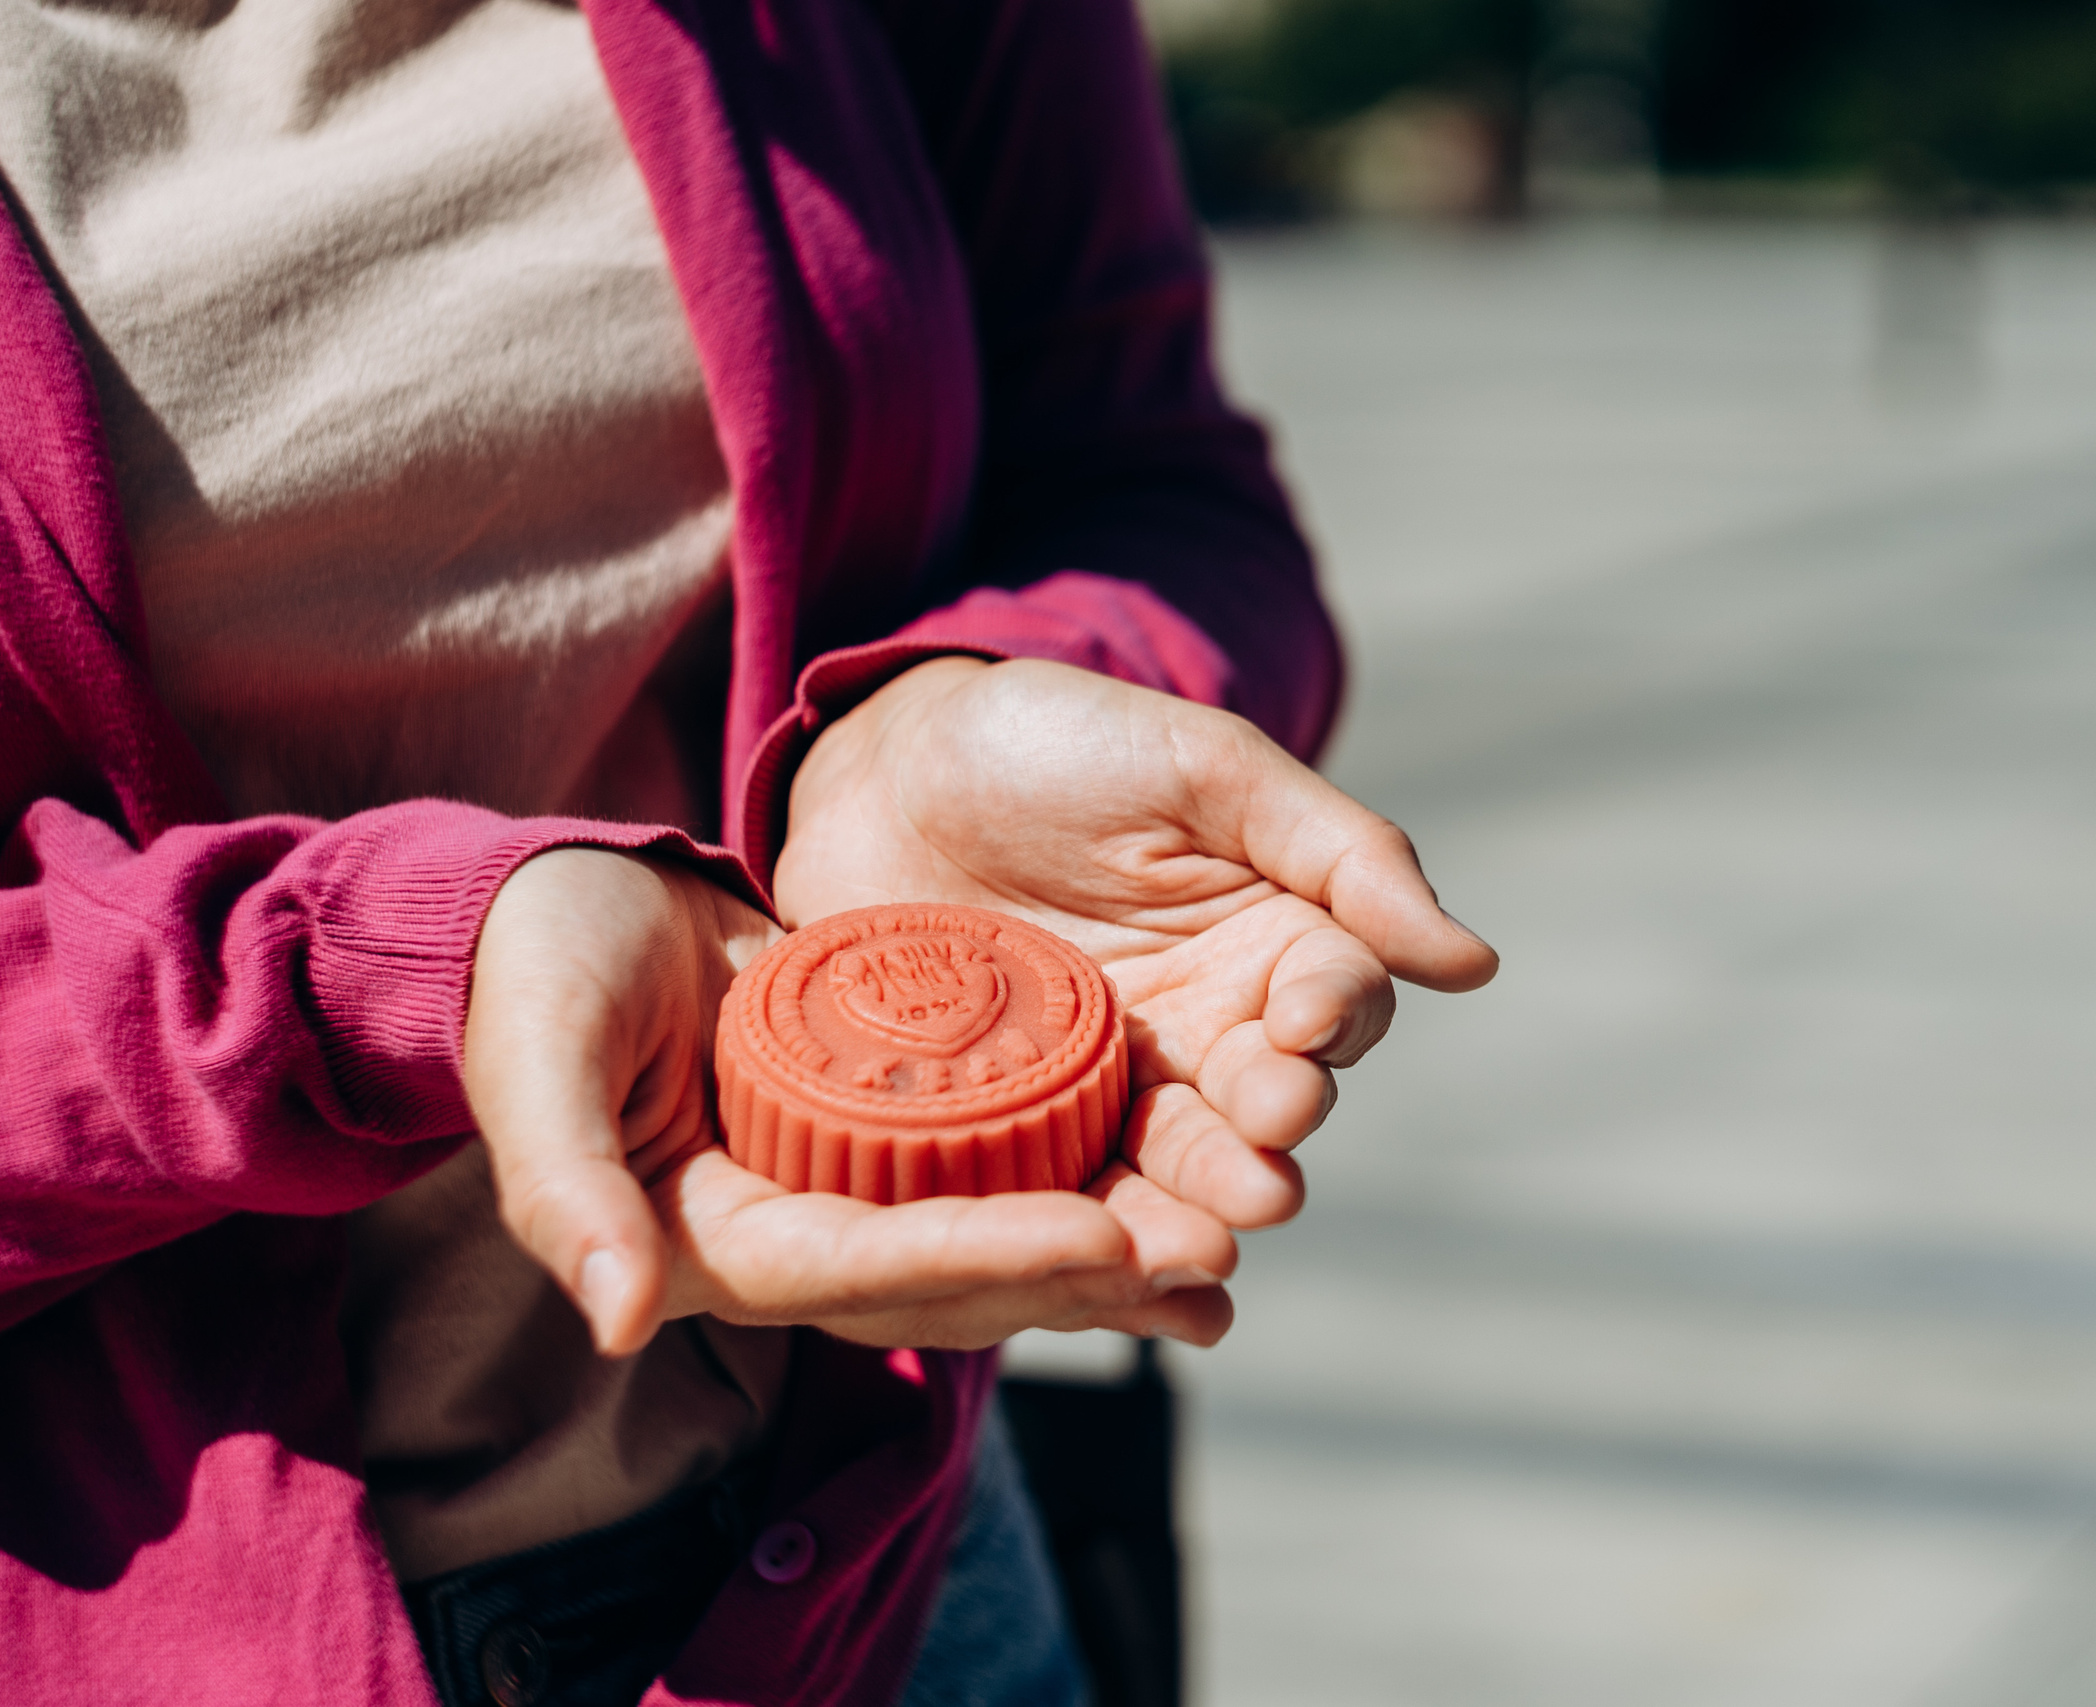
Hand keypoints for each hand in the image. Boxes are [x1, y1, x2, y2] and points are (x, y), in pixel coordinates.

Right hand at [463, 847, 1239, 1356]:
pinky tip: (1181, 1201)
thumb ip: (564, 1183)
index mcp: (711, 1241)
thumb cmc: (540, 973)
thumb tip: (618, 1319)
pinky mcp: (895, 1147)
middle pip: (954, 1284)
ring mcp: (851, 1200)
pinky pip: (1002, 1187)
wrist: (576, 918)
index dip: (981, 1255)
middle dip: (1078, 1279)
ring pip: (994, 1254)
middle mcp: (796, 1242)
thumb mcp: (540, 1059)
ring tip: (1220, 1267)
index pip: (862, 1266)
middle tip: (1205, 1262)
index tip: (1100, 1235)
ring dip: (1107, 1267)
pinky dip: (1087, 1200)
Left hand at [773, 657, 1497, 1239]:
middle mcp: (1205, 1039)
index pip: (1334, 1003)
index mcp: (1270, 949)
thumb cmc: (1054, 744)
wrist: (876, 769)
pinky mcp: (1009, 1138)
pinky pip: (1057, 1202)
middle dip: (1259, 1150)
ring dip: (1184, 1220)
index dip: (1329, 1021)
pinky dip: (1080, 1243)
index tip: (1301, 1031)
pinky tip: (1093, 1275)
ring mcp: (1105, 1097)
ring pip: (1166, 1177)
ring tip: (1187, 1252)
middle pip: (1256, 1115)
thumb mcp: (1205, 768)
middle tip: (1260, 1178)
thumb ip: (1342, 854)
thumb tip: (1475, 964)